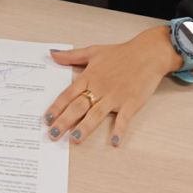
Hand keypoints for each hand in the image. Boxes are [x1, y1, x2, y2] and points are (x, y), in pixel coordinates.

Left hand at [45, 27, 180, 146]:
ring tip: (74, 139)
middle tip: (53, 134)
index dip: (56, 107)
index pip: (68, 94)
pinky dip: (119, 130)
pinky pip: (124, 119)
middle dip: (64, 121)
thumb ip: (72, 56)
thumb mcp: (93, 51)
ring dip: (85, 127)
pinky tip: (114, 141)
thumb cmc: (120, 53)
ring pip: (96, 114)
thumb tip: (52, 55)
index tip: (46, 119)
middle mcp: (99, 87)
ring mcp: (115, 96)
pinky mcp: (130, 102)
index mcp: (89, 76)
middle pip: (78, 106)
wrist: (146, 53)